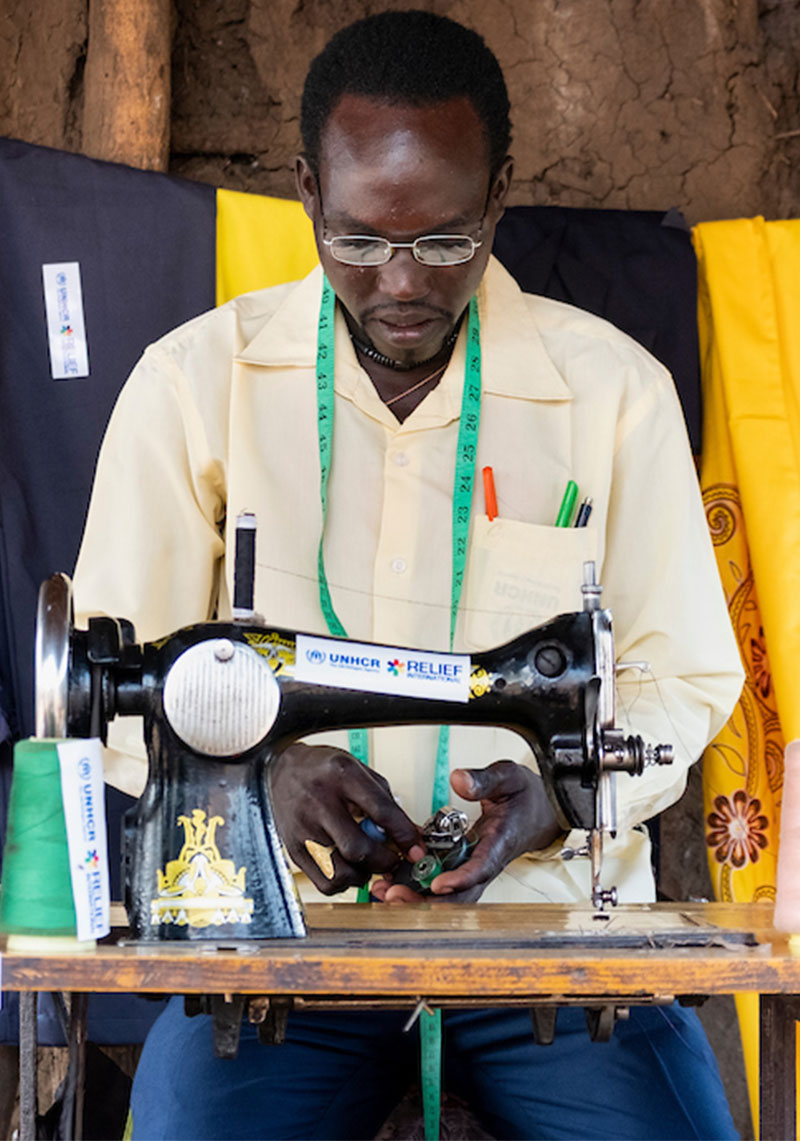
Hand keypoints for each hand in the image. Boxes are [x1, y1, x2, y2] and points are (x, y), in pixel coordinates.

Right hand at [268, 743, 424, 894]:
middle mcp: (320, 801)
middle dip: (384, 861)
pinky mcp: (294, 849)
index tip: (416, 850)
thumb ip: (386, 802)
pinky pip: (324, 882)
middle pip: (358, 848)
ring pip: (340, 872)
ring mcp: (303, 828)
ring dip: (363, 875)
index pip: (381, 812)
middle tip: (392, 860)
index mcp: (342, 776)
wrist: (282, 770)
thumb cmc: (323, 770)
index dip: (405, 836)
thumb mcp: (359, 771)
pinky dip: (343, 883)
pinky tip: (348, 867)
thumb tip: (412, 835)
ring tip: (367, 863)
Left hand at [372, 760, 561, 903]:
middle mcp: (487, 861)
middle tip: (394, 894)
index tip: (437, 884)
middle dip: (427, 900)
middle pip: (460, 894)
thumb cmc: (526, 797)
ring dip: (417, 898)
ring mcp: (474, 867)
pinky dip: (418, 887)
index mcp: (500, 841)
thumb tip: (460, 780)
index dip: (460, 880)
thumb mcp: (509, 778)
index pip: (482, 867)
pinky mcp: (464, 866)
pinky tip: (391, 883)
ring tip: (383, 892)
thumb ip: (485, 780)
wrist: (540, 811)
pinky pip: (442, 884)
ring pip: (449, 895)